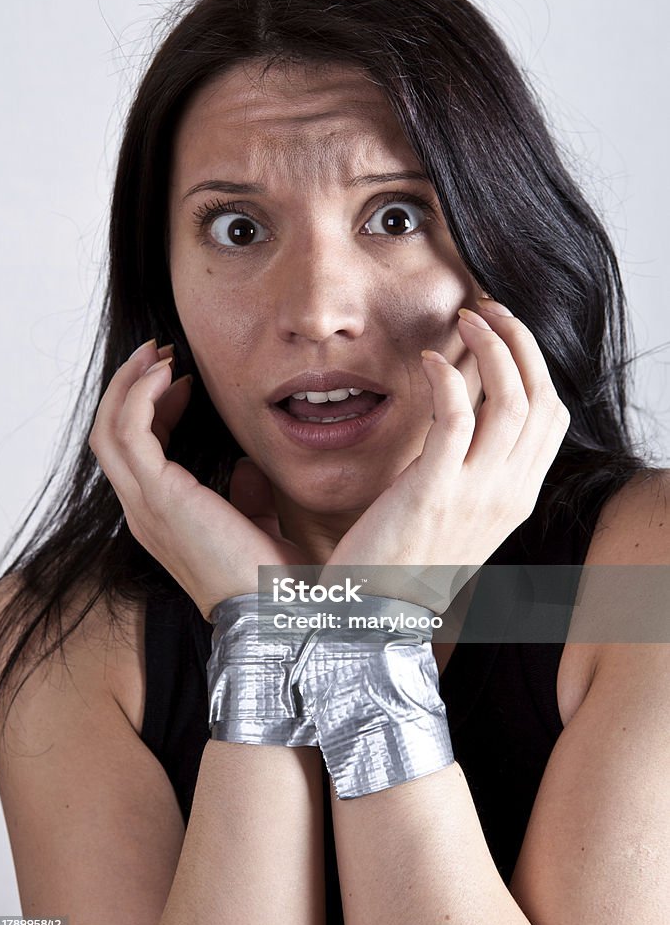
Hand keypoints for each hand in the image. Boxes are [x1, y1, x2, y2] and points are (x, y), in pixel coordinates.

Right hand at [88, 340, 307, 619]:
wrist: (280, 609)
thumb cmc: (273, 577)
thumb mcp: (259, 525)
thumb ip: (248, 496)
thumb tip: (246, 467)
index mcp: (164, 517)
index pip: (137, 452)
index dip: (152, 410)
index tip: (183, 382)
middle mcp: (144, 511)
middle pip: (111, 435)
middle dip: (132, 388)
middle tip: (162, 354)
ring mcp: (146, 505)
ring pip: (111, 429)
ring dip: (131, 384)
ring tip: (159, 353)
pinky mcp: (158, 495)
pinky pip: (130, 431)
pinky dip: (140, 396)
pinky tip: (169, 375)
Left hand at [323, 299, 569, 601]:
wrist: (373, 615)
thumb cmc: (406, 560)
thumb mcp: (458, 514)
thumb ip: (473, 467)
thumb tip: (466, 409)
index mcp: (517, 497)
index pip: (552, 416)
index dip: (533, 364)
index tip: (504, 331)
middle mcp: (508, 494)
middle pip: (541, 398)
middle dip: (520, 342)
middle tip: (486, 309)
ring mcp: (476, 495)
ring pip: (512, 400)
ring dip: (492, 347)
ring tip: (465, 319)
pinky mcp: (433, 492)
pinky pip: (457, 418)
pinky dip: (447, 379)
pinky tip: (427, 361)